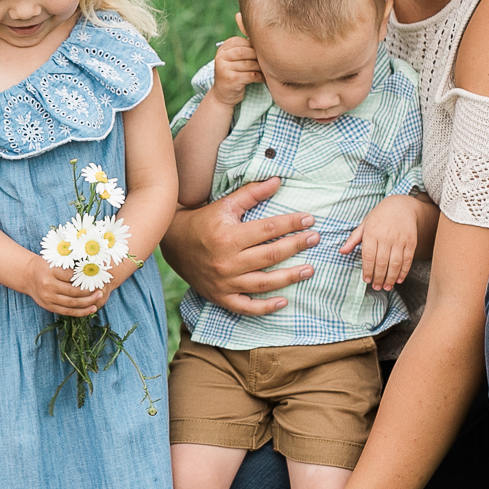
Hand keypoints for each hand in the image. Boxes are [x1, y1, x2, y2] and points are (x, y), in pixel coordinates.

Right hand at [22, 254, 106, 317]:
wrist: (28, 276)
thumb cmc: (45, 265)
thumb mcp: (55, 259)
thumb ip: (70, 262)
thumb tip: (92, 265)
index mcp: (50, 271)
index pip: (72, 276)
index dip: (86, 276)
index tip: (97, 276)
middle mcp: (48, 285)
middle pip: (73, 291)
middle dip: (89, 291)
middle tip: (101, 289)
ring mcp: (48, 298)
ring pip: (72, 303)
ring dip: (88, 302)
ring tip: (99, 297)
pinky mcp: (49, 306)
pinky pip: (68, 312)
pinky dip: (81, 312)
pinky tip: (92, 309)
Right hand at [159, 178, 319, 316]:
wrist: (173, 243)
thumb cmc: (203, 220)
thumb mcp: (225, 204)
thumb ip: (252, 193)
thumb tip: (278, 180)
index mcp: (228, 236)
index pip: (268, 229)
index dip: (291, 224)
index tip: (309, 220)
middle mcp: (227, 261)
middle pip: (270, 255)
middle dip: (296, 246)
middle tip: (315, 239)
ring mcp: (224, 282)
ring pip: (264, 283)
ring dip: (290, 277)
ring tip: (310, 270)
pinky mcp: (221, 296)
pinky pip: (246, 307)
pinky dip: (265, 307)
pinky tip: (284, 301)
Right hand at [208, 36, 260, 106]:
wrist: (222, 95)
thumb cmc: (232, 74)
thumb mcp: (232, 60)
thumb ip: (243, 50)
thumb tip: (264, 41)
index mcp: (222, 49)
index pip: (241, 41)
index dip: (253, 46)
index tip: (260, 52)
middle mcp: (221, 57)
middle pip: (245, 52)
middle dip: (257, 56)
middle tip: (266, 61)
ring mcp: (225, 68)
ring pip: (249, 64)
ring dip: (260, 67)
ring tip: (266, 70)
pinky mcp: (232, 80)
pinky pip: (251, 75)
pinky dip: (259, 77)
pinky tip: (262, 78)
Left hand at [340, 194, 420, 289]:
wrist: (401, 205)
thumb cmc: (379, 216)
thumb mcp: (364, 224)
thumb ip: (353, 239)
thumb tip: (341, 252)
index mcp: (372, 233)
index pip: (368, 256)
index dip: (367, 270)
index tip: (366, 280)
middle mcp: (386, 237)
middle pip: (382, 262)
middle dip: (379, 278)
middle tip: (377, 287)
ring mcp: (399, 240)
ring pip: (395, 263)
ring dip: (390, 278)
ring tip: (386, 287)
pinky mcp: (411, 242)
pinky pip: (407, 260)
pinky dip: (404, 272)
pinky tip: (399, 279)